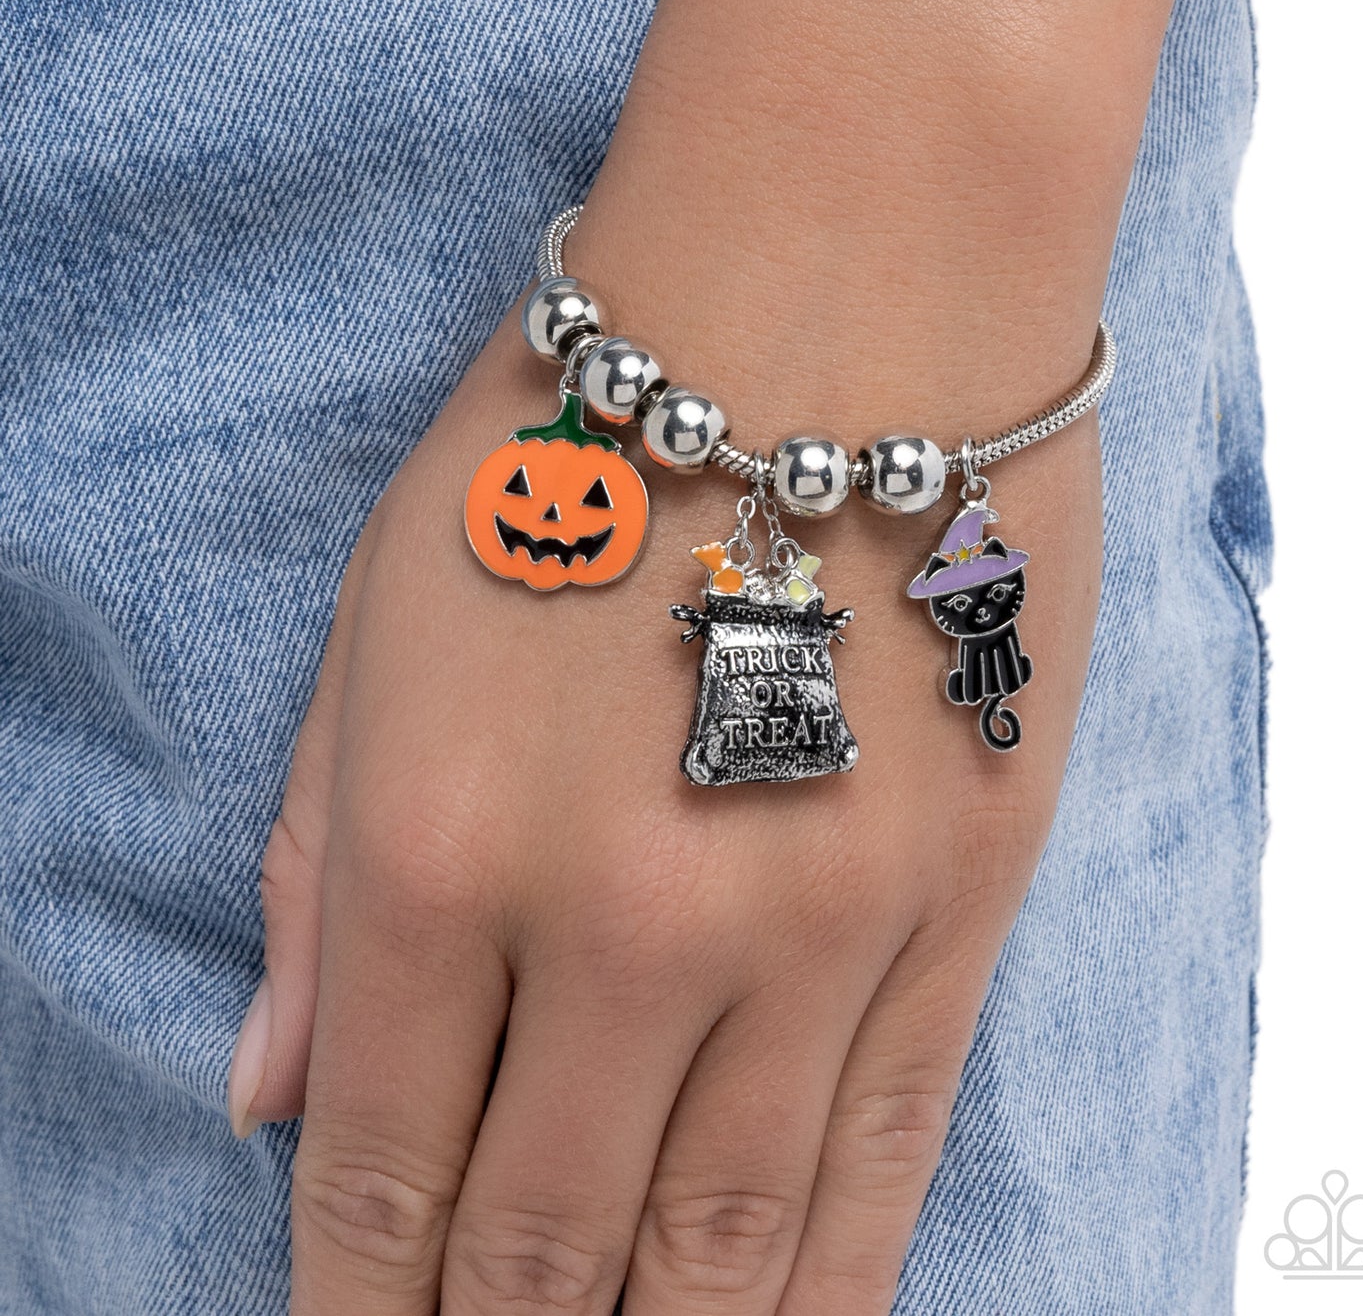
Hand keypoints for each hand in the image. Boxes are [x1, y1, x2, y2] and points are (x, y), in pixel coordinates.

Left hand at [228, 298, 1101, 1314]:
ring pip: (727, 1246)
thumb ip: (310, 869)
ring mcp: (811, 926)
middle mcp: (622, 925)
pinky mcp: (958, 898)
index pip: (379, 1176)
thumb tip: (268, 1104)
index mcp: (436, 850)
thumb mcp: (382, 613)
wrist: (839, 284)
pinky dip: (826, 1285)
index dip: (358, 1309)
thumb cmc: (580, 430)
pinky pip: (889, 1156)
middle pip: (547, 1252)